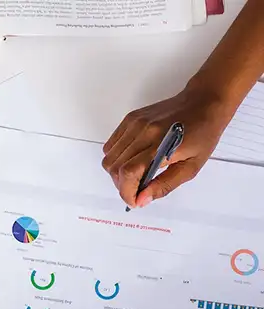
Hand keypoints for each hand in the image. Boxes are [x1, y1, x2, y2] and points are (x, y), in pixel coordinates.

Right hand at [102, 86, 237, 208]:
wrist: (203, 103)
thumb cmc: (203, 134)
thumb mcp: (191, 167)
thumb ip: (165, 185)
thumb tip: (142, 199)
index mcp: (162, 146)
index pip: (129, 173)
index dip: (127, 192)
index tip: (134, 201)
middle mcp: (144, 133)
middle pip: (115, 167)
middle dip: (122, 185)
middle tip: (136, 190)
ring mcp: (135, 124)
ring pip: (109, 157)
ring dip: (117, 172)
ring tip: (134, 175)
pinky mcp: (130, 119)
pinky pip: (111, 145)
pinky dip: (116, 158)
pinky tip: (131, 160)